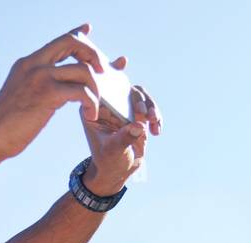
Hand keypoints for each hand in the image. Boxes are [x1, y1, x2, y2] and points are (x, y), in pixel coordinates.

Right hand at [0, 22, 105, 162]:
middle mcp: (34, 64)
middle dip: (93, 54)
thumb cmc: (5, 126)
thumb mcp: (20, 96)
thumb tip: (55, 89)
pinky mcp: (47, 94)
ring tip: (94, 105)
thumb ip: (37, 85)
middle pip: (72, 42)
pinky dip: (91, 103)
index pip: (58, 41)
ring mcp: (40, 77)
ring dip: (95, 88)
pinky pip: (81, 91)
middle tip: (101, 72)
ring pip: (83, 69)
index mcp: (27, 64)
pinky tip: (89, 115)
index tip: (88, 30)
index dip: (77, 34)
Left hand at [80, 61, 161, 194]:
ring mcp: (123, 108)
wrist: (118, 171)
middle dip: (139, 100)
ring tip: (153, 123)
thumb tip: (138, 126)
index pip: (101, 87)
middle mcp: (108, 105)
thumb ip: (124, 138)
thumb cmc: (109, 162)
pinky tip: (157, 130)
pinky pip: (149, 106)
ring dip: (150, 108)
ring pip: (140, 96)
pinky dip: (156, 117)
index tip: (123, 63)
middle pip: (125, 89)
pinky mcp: (136, 114)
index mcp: (93, 110)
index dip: (112, 73)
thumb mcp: (113, 151)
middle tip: (145, 116)